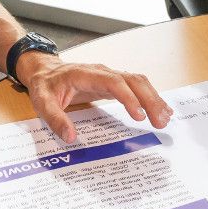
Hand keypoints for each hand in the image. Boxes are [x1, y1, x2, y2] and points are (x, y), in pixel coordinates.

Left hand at [17, 52, 172, 143]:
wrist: (45, 71)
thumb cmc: (45, 86)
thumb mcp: (42, 102)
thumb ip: (55, 119)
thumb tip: (71, 137)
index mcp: (86, 74)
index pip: (114, 82)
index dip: (128, 97)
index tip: (139, 116)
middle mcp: (102, 72)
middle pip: (133, 80)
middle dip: (149, 100)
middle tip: (160, 122)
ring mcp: (110, 76)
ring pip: (139, 82)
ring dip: (154, 99)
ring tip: (165, 119)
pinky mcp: (114, 83)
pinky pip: (136, 87)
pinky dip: (150, 97)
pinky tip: (160, 110)